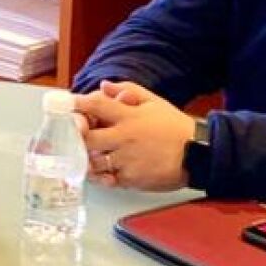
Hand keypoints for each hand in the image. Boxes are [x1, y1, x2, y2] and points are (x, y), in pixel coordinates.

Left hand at [74, 81, 193, 191]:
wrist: (198, 154)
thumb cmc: (175, 127)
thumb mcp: (154, 102)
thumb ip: (128, 91)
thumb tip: (104, 86)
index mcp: (129, 116)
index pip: (96, 105)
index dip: (78, 103)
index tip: (67, 104)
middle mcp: (125, 138)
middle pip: (87, 137)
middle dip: (77, 135)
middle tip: (75, 134)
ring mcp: (126, 160)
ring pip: (93, 160)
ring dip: (87, 157)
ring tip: (88, 153)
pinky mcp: (131, 179)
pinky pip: (106, 179)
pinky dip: (100, 175)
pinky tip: (102, 169)